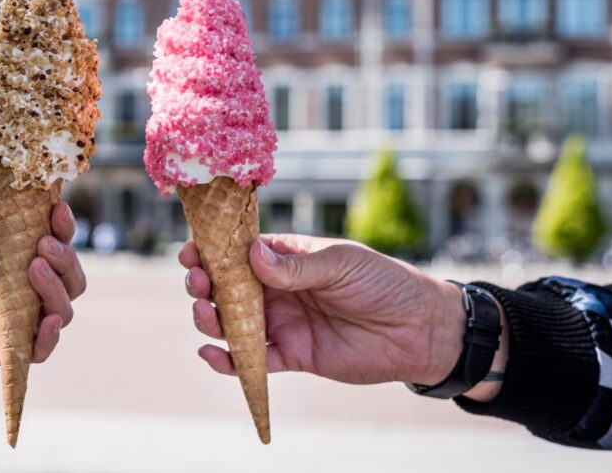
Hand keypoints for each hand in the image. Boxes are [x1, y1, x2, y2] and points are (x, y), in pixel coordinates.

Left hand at [0, 204, 85, 411]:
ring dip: (57, 289)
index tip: (58, 209)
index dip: (62, 227)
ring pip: (62, 309)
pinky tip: (49, 320)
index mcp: (12, 267)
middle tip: (45, 245)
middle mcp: (23, 294)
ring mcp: (19, 323)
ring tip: (35, 269)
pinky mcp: (8, 351)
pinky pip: (41, 348)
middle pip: (68, 279)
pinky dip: (50, 335)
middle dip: (65, 259)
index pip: (51, 245)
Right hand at [181, 234, 480, 389]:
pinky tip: (212, 354)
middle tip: (198, 284)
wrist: (419, 330)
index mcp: (286, 258)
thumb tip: (251, 255)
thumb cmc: (383, 283)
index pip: (239, 251)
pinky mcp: (291, 356)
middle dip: (204, 285)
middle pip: (226, 287)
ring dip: (210, 319)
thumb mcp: (340, 264)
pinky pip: (252, 360)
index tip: (191, 252)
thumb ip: (295, 266)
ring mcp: (282, 323)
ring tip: (206, 314)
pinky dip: (228, 361)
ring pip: (232, 323)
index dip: (211, 251)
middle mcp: (278, 289)